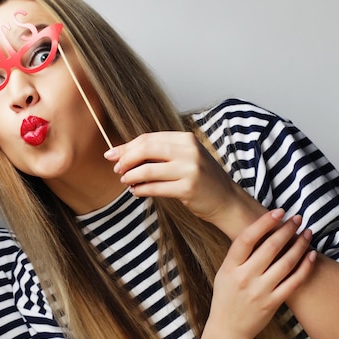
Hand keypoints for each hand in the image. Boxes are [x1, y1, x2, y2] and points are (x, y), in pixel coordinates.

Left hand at [105, 132, 238, 224]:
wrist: (226, 200)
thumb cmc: (201, 179)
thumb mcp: (184, 158)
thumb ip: (160, 154)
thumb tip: (123, 154)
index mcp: (186, 139)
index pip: (148, 139)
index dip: (127, 147)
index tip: (111, 155)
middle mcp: (189, 151)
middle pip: (146, 150)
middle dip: (126, 160)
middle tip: (116, 169)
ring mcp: (189, 169)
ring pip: (148, 170)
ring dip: (131, 177)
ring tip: (125, 182)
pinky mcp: (188, 188)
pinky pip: (155, 188)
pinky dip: (141, 190)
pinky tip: (135, 191)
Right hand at [207, 209, 315, 338]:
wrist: (227, 330)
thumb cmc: (226, 299)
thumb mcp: (224, 274)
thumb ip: (238, 256)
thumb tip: (258, 232)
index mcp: (229, 268)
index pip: (246, 239)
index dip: (264, 223)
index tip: (278, 211)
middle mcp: (244, 278)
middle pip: (270, 247)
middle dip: (287, 229)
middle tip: (298, 218)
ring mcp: (259, 291)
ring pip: (286, 263)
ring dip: (299, 245)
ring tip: (307, 233)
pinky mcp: (272, 303)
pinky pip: (294, 282)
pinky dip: (305, 267)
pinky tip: (311, 255)